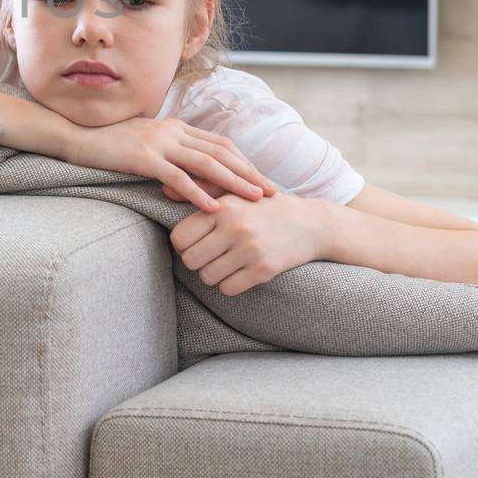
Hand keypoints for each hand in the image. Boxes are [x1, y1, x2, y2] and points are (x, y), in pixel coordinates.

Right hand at [67, 118, 275, 212]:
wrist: (77, 135)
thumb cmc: (108, 143)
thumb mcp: (143, 141)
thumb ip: (166, 149)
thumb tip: (185, 169)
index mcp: (175, 126)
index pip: (219, 143)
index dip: (244, 161)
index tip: (262, 179)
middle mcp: (172, 131)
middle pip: (222, 152)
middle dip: (250, 172)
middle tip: (272, 192)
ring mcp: (158, 143)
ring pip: (207, 163)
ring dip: (234, 182)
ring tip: (255, 200)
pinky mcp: (143, 158)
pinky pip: (177, 177)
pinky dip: (199, 192)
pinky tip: (214, 208)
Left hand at [170, 191, 328, 295]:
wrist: (311, 225)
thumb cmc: (264, 208)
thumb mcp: (235, 192)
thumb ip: (201, 190)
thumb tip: (165, 188)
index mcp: (223, 207)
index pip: (179, 237)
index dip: (184, 245)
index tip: (197, 244)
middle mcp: (235, 226)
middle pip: (190, 260)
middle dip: (197, 262)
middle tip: (212, 256)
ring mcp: (250, 249)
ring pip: (207, 277)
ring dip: (214, 275)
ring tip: (228, 263)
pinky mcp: (264, 269)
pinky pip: (228, 289)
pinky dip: (231, 285)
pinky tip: (241, 273)